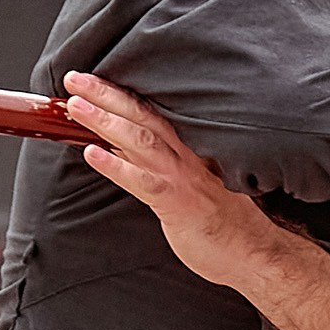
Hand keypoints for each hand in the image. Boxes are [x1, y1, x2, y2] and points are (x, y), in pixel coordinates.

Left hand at [63, 71, 329, 329]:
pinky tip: (93, 154)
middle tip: (74, 78)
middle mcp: (187, 155)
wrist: (255, 252)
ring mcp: (184, 177)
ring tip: (76, 106)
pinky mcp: (180, 203)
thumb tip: (122, 149)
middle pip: (142, 115)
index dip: (119, 93)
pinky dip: (117, 167)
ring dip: (106, 121)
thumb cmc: (223, 220)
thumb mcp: (190, 183)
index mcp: (189, 147)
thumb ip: (159, 164)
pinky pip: (144, 182)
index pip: (150, 112)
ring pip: (140, 141)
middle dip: (106, 94)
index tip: (90, 79)